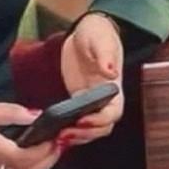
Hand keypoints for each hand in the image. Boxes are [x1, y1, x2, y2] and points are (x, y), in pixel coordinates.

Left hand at [58, 14, 125, 146]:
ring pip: (90, 129)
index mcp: (114, 87)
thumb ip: (104, 55)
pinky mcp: (78, 100)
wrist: (86, 31)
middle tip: (64, 134)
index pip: (113, 113)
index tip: (82, 119)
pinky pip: (77, 121)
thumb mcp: (100, 39)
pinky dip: (69, 129)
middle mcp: (106, 98)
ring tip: (57, 137)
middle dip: (85, 134)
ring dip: (77, 136)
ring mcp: (92, 101)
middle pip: (102, 127)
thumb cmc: (97, 33)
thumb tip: (110, 72)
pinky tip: (54, 131)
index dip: (99, 120)